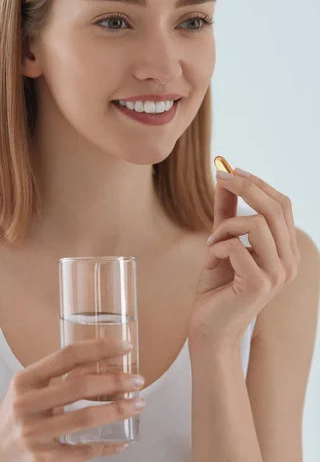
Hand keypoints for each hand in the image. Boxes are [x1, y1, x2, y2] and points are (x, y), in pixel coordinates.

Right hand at [0, 338, 144, 460]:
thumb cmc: (19, 410)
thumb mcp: (30, 385)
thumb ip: (59, 374)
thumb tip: (104, 359)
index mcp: (26, 379)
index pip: (67, 355)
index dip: (99, 348)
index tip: (124, 346)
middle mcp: (28, 404)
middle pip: (79, 386)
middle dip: (115, 381)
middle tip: (137, 381)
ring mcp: (35, 434)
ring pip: (84, 419)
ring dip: (117, 410)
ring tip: (138, 404)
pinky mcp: (43, 459)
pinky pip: (82, 453)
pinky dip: (106, 446)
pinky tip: (123, 440)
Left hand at [188, 168, 300, 346]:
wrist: (209, 327)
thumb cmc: (217, 285)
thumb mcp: (222, 240)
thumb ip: (226, 211)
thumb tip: (224, 177)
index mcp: (285, 250)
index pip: (282, 204)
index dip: (258, 183)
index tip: (231, 170)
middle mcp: (289, 262)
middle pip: (275, 207)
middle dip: (244, 186)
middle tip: (219, 178)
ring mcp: (278, 274)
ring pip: (255, 223)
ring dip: (224, 227)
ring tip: (212, 244)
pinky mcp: (260, 285)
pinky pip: (235, 246)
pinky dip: (216, 247)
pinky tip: (212, 261)